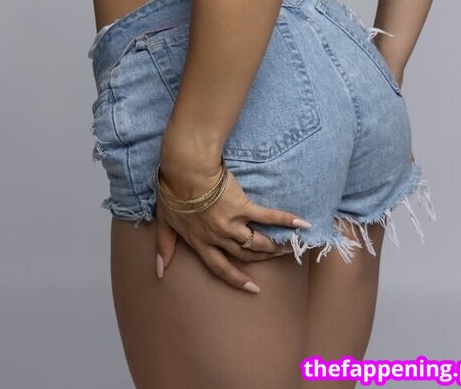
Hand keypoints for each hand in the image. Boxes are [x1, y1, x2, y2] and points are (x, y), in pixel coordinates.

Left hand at [154, 156, 309, 293]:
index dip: (237, 279)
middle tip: (277, 259)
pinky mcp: (243, 207)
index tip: (253, 288)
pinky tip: (301, 225)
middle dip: (262, 260)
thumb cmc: (172, 193)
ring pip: (257, 242)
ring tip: (289, 247)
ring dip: (274, 246)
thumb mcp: (164, 222)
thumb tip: (159, 271)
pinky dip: (285, 221)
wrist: (185, 171)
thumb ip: (163, 246)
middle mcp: (219, 238)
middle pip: (244, 255)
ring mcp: (232, 224)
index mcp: (201, 243)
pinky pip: (267, 217)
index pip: (220, 268)